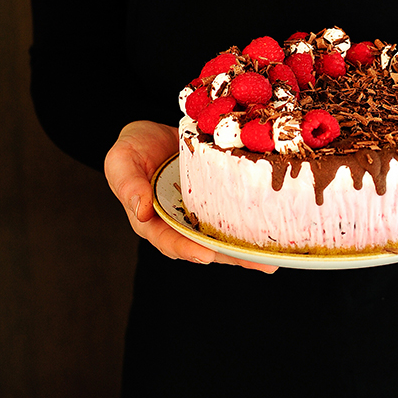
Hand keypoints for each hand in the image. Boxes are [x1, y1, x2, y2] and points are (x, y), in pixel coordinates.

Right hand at [104, 120, 278, 272]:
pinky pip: (234, 215)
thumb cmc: (132, 149)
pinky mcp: (218, 201)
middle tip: (258, 263)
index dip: (187, 249)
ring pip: (224, 237)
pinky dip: (253, 224)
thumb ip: (128, 185)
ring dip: (248, 249)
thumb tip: (141, 211)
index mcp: (153, 222)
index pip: (169, 241)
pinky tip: (277, 230)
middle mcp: (180, 225)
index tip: (206, 254)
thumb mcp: (121, 161)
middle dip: (232, 257)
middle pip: (205, 246)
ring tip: (274, 259)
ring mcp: (200, 215)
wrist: (153, 134)